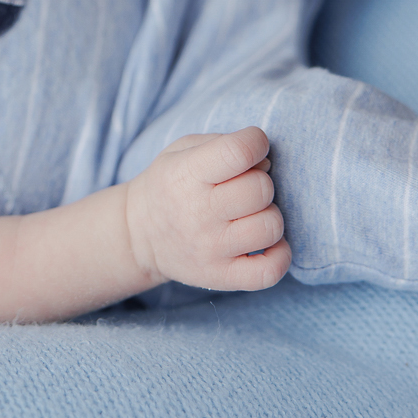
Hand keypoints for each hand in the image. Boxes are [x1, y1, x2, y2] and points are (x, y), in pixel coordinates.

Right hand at [124, 127, 290, 291]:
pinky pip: (269, 271)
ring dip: (268, 216)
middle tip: (244, 186)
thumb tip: (266, 163)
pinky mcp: (221, 276)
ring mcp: (210, 249)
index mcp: (187, 174)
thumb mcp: (180, 151)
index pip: (238, 152)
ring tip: (251, 215)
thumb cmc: (170, 185)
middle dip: (260, 181)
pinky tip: (268, 243)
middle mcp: (198, 213)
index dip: (256, 142)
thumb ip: (223, 144)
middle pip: (260, 189)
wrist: (138, 234)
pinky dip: (280, 256)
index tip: (252, 146)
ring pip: (270, 227)